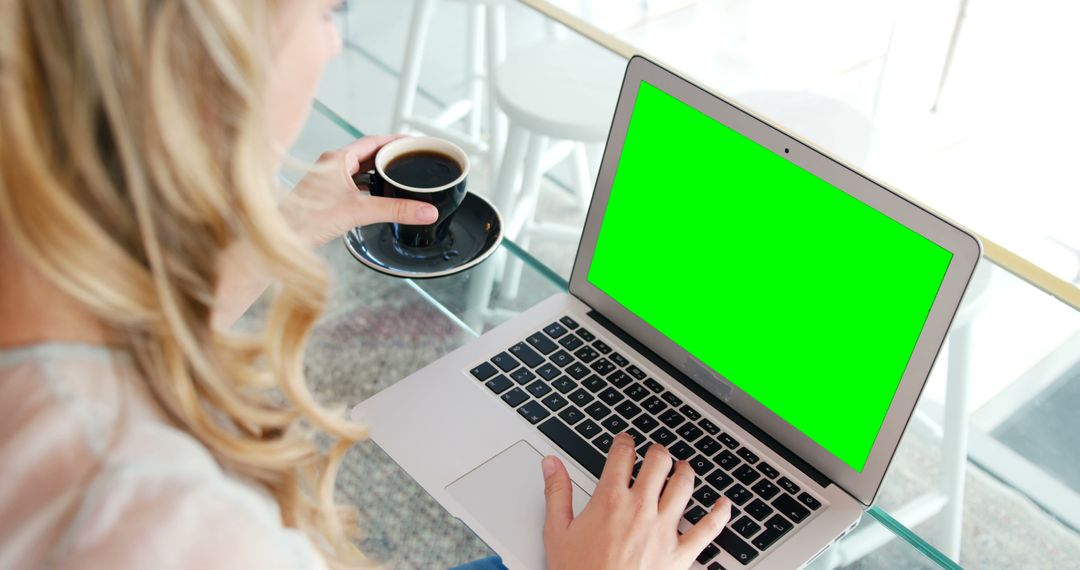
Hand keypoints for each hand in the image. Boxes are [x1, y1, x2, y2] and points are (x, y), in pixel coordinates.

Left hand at [280, 135, 438, 247]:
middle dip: (390, 157)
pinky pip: (353, 185)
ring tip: (399, 177)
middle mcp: (331, 165)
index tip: (412, 142)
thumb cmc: (307, 219)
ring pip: (360, 170)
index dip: (395, 141)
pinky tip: (378, 196)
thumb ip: (396, 210)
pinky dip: (369, 187)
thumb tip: (425, 210)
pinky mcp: (326, 195)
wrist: (283, 237)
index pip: (373, 141)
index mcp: (337, 159)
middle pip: (368, 154)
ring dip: (379, 173)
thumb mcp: (359, 211)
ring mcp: (327, 180)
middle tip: (410, 160)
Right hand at [542, 434, 731, 569]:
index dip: (624, 442)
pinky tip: (724, 504)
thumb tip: (551, 464)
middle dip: (657, 452)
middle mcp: (640, 508)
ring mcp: (664, 529)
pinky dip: (720, 513)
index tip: (625, 441)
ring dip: (685, 472)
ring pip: (684, 485)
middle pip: (658, 462)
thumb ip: (556, 493)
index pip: (622, 455)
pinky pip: (709, 528)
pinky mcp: (681, 553)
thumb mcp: (557, 532)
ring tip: (682, 468)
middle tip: (655, 453)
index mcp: (610, 500)